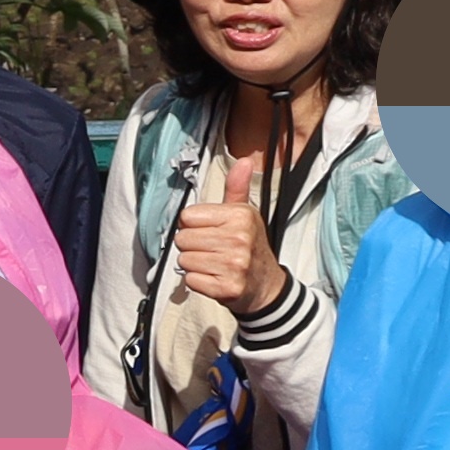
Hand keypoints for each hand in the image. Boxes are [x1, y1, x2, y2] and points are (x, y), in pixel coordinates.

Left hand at [172, 152, 282, 314]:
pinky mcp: (226, 287)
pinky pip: (190, 280)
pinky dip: (198, 281)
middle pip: (183, 239)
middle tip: (212, 250)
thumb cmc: (251, 247)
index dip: (193, 225)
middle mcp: (238, 239)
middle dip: (192, 246)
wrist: (267, 285)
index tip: (209, 231)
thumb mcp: (245, 215)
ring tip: (214, 263)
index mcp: (240, 216)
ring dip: (195, 264)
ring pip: (184, 260)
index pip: (187, 217)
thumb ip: (236, 188)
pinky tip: (214, 277)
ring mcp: (234, 265)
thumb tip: (243, 161)